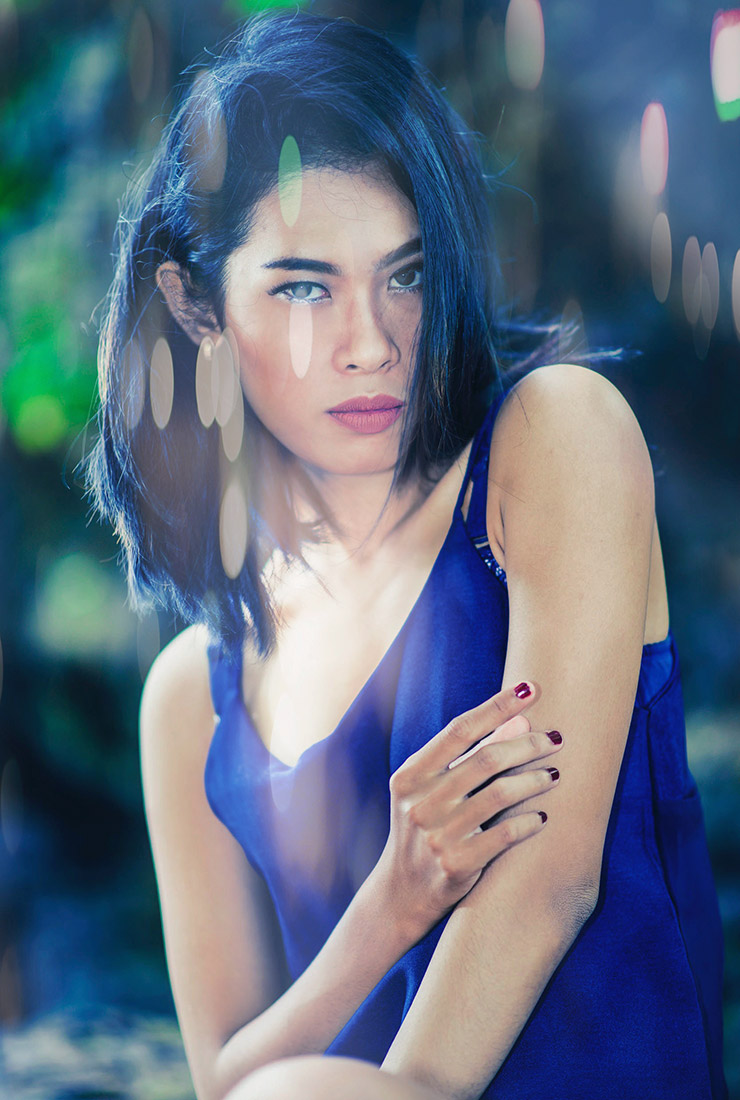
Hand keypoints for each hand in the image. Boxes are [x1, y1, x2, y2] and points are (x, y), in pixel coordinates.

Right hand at [374, 681, 561, 939]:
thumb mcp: (436, 790)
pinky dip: (528, 822)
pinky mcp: (455, 865)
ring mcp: (436, 835)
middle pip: (485, 759)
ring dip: (534, 780)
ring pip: (499, 795)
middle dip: (527, 744)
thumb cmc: (427, 829)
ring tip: (555, 775)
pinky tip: (542, 817)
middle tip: (556, 739)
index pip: (459, 730)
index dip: (497, 706)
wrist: (402, 893)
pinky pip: (504, 835)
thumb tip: (520, 720)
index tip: (530, 688)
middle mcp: (420, 802)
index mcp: (410, 775)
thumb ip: (472, 756)